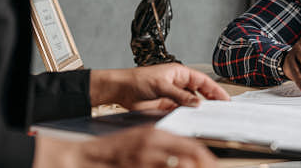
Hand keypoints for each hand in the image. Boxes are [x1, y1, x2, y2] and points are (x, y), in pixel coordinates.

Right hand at [34, 125, 217, 167]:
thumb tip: (186, 156)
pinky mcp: (137, 167)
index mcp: (156, 134)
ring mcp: (145, 158)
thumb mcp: (142, 140)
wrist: (87, 156)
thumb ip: (163, 145)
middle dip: (205, 164)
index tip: (213, 164)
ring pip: (180, 165)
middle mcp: (153, 144)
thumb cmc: (115, 150)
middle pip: (191, 156)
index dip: (206, 158)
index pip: (191, 145)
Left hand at [90, 63, 229, 110]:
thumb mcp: (161, 86)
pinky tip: (192, 120)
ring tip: (208, 117)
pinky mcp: (166, 106)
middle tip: (221, 110)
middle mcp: (178, 84)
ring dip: (198, 109)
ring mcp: (173, 95)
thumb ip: (180, 96)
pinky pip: (181, 111)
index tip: (225, 99)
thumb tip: (197, 103)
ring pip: (191, 103)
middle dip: (210, 100)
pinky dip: (187, 115)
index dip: (215, 90)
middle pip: (199, 92)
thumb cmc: (138, 80)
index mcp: (180, 73)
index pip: (202, 81)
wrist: (121, 90)